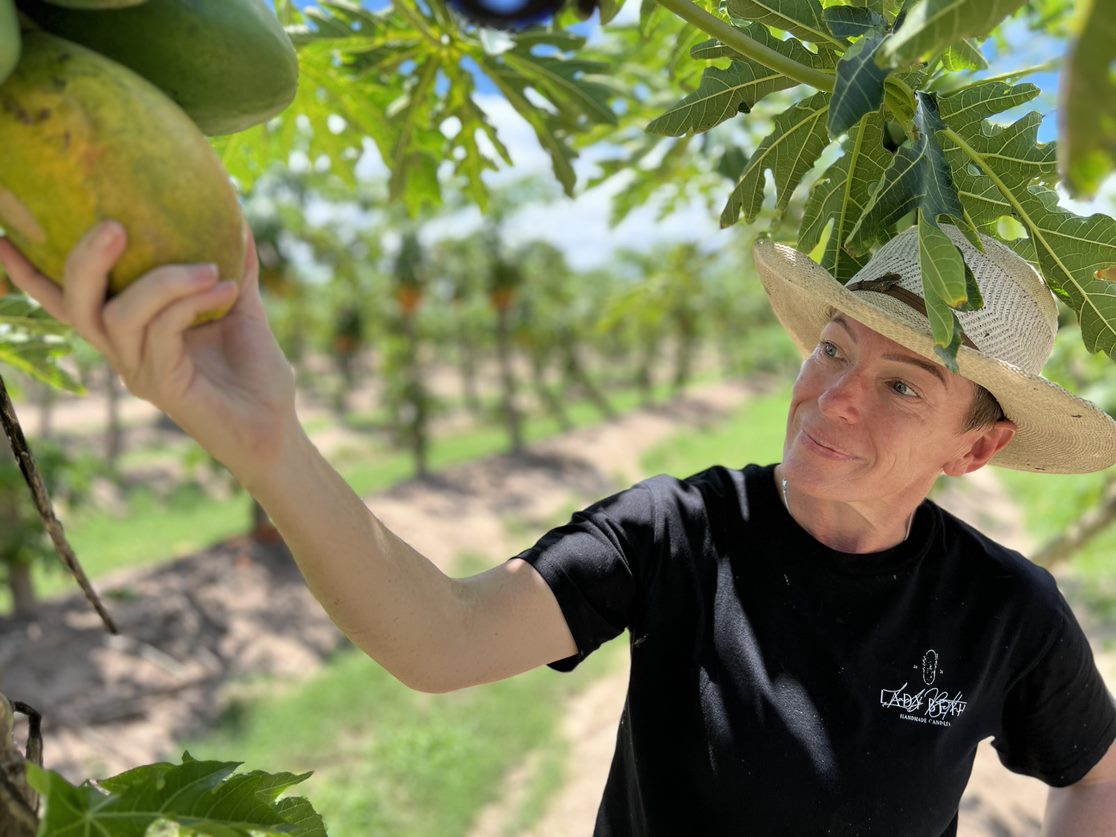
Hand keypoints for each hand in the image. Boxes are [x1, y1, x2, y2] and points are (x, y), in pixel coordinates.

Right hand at [0, 221, 299, 477]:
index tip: (2, 234)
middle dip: (84, 260)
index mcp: (131, 331)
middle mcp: (125, 352)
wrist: (275, 428)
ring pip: (117, 316)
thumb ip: (230, 268)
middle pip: (76, 304)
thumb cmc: (254, 373)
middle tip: (114, 226)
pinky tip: (226, 290)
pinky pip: (161, 332)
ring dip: (163, 280)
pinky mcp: (164, 386)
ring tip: (210, 268)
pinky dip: (189, 303)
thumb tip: (235, 219)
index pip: (68, 300)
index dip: (30, 272)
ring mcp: (141, 370)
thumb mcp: (239, 309)